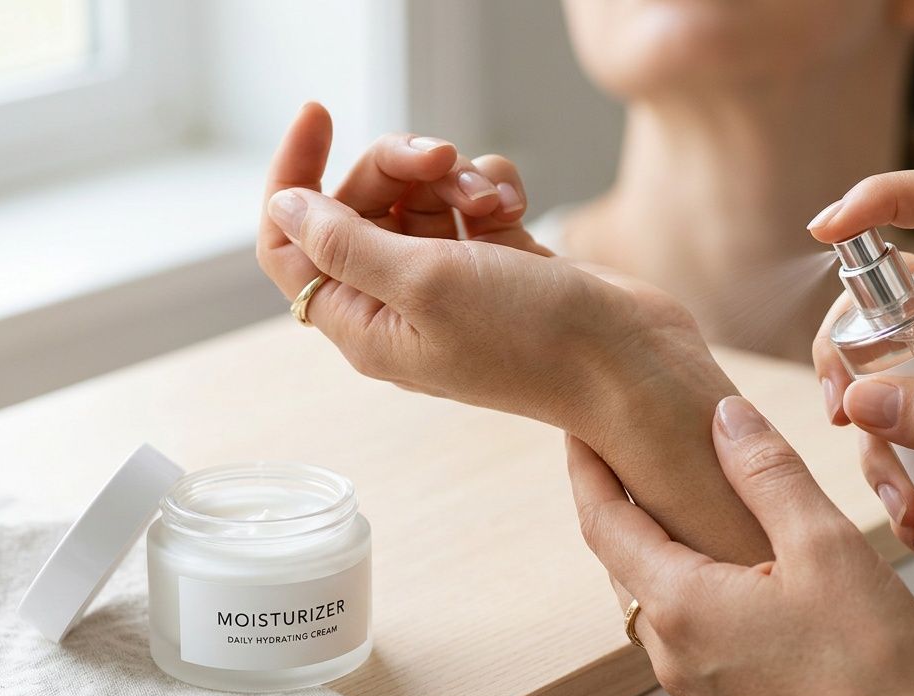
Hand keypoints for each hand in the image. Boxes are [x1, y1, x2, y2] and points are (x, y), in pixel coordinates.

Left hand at [256, 104, 770, 563]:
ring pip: (420, 195)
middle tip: (439, 160)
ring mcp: (455, 280)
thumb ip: (345, 244)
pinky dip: (492, 188)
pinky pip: (472, 198)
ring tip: (492, 201)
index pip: (291, 245)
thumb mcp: (423, 284)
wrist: (630, 361)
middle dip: (394, 168)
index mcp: (366, 324)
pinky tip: (516, 206)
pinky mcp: (502, 259)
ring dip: (453, 179)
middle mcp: (403, 303)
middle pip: (359, 206)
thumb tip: (283, 206)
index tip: (321, 115)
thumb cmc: (531, 340)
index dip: (294, 178)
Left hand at [567, 396, 913, 695]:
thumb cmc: (874, 672)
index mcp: (681, 607)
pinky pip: (693, 642)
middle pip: (624, 566)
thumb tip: (725, 417)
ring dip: (661, 555)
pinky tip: (739, 583)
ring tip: (685, 510)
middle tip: (630, 455)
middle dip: (621, 507)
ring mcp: (700, 694)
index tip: (577, 428)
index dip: (585, 467)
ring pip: (659, 607)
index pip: (602, 522)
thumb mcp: (825, 546)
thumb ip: (768, 474)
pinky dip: (697, 598)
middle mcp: (674, 657)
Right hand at [809, 166, 913, 574]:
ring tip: (909, 510)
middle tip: (841, 416)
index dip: (887, 197)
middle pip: (893, 300)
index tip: (824, 230)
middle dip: (852, 361)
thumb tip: (858, 399)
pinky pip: (912, 428)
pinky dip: (905, 476)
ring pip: (892, 377)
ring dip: (882, 447)